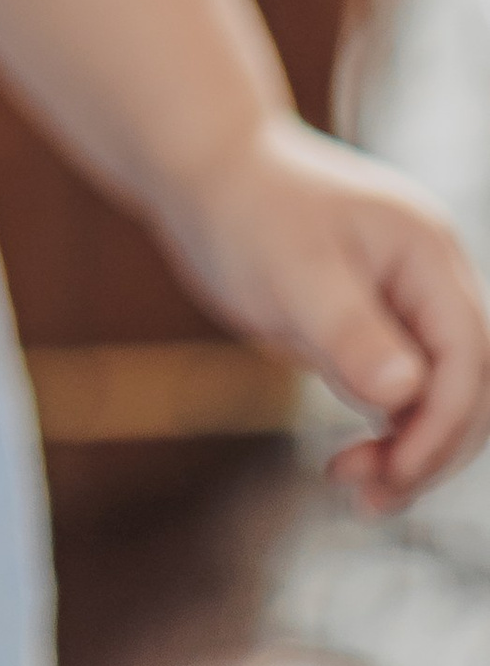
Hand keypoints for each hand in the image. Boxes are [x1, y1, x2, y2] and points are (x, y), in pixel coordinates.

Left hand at [152, 115, 489, 507]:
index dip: (441, 424)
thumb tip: (404, 394)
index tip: (394, 473)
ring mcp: (404, 304)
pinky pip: (400, 394)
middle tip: (369, 496)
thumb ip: (349, 330)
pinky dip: (385, 432)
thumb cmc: (245, 208)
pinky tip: (349, 462)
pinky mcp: (373, 327)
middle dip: (429, 448)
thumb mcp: (292, 271)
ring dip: (408, 449)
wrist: (202, 169)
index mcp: (427, 254)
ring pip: (435, 398)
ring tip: (349, 484)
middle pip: (465, 386)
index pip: (466, 358)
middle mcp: (429, 280)